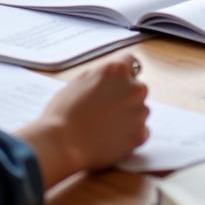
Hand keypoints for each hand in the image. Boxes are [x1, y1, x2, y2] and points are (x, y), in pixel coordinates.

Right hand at [17, 54, 148, 188]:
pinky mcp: (140, 134)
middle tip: (106, 108)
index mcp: (116, 70)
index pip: (130, 61)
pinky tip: (112, 138)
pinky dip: (131, 134)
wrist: (63, 143)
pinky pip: (142, 131)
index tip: (116, 82)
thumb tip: (108, 78)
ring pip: (140, 110)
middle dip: (126, 96)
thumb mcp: (79, 81)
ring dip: (129, 115)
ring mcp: (139, 112)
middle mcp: (133, 88)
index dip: (121, 73)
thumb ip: (100, 76)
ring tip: (106, 126)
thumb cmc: (64, 112)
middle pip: (136, 88)